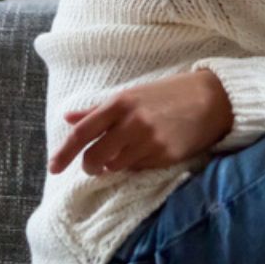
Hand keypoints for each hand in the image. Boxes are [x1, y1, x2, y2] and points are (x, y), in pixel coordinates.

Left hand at [47, 67, 234, 175]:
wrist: (212, 99)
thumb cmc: (168, 94)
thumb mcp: (131, 95)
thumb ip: (98, 110)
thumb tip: (68, 118)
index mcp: (119, 104)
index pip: (83, 133)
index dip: (64, 153)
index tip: (53, 167)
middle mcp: (131, 123)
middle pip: (95, 157)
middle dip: (90, 166)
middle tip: (94, 165)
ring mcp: (149, 141)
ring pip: (116, 166)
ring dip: (115, 164)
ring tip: (129, 151)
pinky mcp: (165, 156)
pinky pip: (139, 169)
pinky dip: (137, 164)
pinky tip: (149, 150)